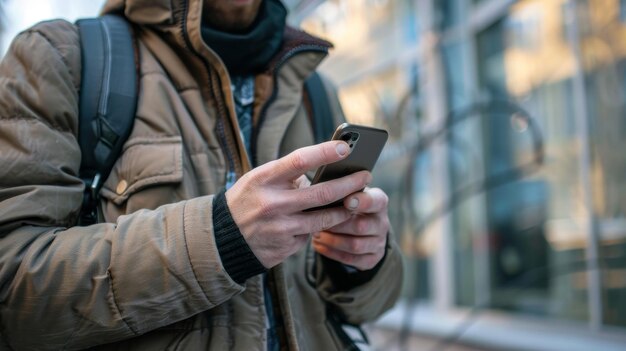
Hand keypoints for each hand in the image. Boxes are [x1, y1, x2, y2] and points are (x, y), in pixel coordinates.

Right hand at [225, 141, 370, 268]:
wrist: (221, 239)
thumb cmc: (246, 201)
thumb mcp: (258, 180)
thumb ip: (287, 176)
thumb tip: (324, 173)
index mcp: (264, 179)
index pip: (299, 160)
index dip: (325, 152)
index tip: (345, 147)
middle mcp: (272, 203)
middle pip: (322, 193)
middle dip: (349, 184)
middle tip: (365, 176)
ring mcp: (279, 228)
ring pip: (323, 219)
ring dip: (344, 211)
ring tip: (355, 202)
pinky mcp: (284, 248)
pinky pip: (309, 236)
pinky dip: (316, 229)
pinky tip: (320, 224)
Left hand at [312, 187, 389, 270]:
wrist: (360, 227)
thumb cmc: (348, 204)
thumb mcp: (349, 192)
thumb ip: (340, 189)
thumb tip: (318, 187)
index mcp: (379, 201)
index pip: (376, 201)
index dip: (362, 202)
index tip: (346, 201)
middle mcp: (382, 223)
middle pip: (361, 226)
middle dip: (337, 225)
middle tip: (316, 221)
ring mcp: (378, 242)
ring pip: (355, 245)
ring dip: (332, 240)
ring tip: (315, 234)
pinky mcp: (372, 259)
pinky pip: (351, 259)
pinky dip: (332, 253)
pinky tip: (318, 245)